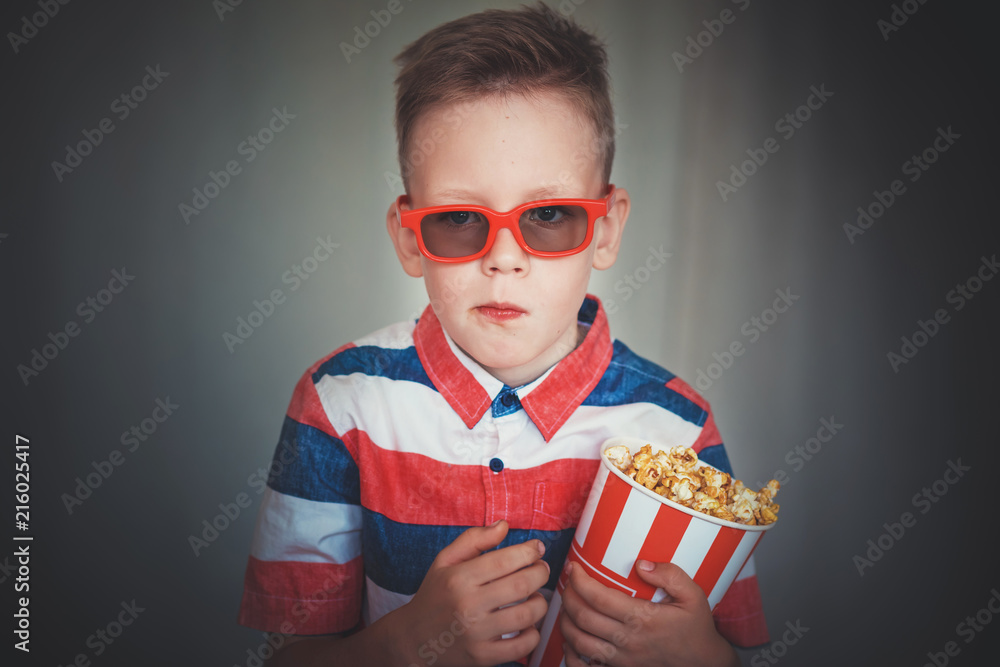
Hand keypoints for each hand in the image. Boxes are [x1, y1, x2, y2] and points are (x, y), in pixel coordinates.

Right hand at [388, 520, 549, 666]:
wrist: (413, 638)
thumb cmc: (435, 594)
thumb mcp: (445, 560)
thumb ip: (474, 539)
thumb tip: (505, 526)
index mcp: (459, 578)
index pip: (505, 560)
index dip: (529, 551)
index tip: (537, 548)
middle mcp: (467, 606)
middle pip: (522, 584)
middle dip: (541, 572)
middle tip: (541, 568)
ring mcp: (476, 634)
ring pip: (527, 615)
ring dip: (540, 602)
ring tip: (535, 596)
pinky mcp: (482, 657)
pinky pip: (523, 646)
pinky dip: (533, 633)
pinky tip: (526, 624)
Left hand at [559, 559, 738, 666]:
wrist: (703, 663)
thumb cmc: (696, 627)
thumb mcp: (693, 595)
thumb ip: (670, 574)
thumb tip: (640, 564)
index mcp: (643, 618)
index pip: (599, 598)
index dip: (579, 580)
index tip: (574, 567)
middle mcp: (628, 640)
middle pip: (583, 618)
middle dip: (568, 596)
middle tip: (568, 582)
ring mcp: (622, 659)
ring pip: (579, 642)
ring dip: (566, 621)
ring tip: (568, 604)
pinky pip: (586, 666)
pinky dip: (571, 652)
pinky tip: (571, 636)